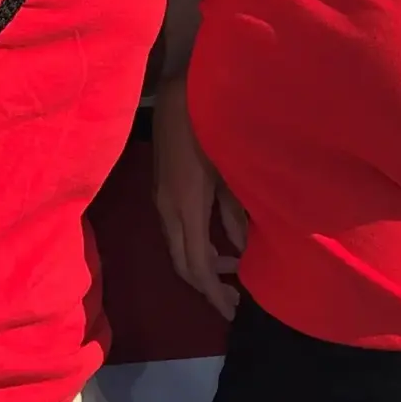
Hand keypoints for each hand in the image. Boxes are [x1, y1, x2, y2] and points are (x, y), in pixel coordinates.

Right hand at [153, 76, 243, 318]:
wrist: (179, 92)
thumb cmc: (213, 126)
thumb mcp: (231, 172)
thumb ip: (234, 211)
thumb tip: (239, 248)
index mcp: (186, 207)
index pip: (196, 265)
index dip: (213, 292)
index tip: (234, 309)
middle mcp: (168, 209)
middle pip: (181, 264)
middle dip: (206, 287)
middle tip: (233, 302)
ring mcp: (161, 200)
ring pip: (177, 249)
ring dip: (200, 267)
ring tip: (229, 276)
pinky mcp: (162, 191)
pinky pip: (176, 232)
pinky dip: (195, 247)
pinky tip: (217, 246)